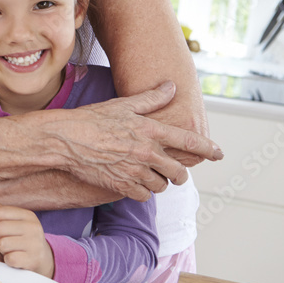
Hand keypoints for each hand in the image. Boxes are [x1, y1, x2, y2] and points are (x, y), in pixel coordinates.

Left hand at [0, 205, 53, 277]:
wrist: (43, 259)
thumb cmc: (23, 237)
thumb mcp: (15, 222)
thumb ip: (0, 214)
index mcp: (28, 216)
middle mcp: (33, 228)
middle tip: (5, 241)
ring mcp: (34, 244)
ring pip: (2, 244)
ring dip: (3, 249)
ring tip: (11, 249)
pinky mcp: (32, 260)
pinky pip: (9, 258)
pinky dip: (8, 260)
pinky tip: (15, 258)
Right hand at [53, 81, 221, 200]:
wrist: (65, 139)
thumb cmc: (91, 118)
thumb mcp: (123, 104)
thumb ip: (151, 98)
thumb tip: (171, 87)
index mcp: (150, 130)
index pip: (190, 142)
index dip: (208, 149)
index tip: (219, 154)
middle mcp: (147, 152)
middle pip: (178, 172)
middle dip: (179, 174)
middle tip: (174, 172)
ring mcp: (135, 171)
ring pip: (161, 185)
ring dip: (159, 182)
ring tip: (149, 175)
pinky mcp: (121, 186)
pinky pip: (143, 196)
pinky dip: (142, 191)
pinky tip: (134, 182)